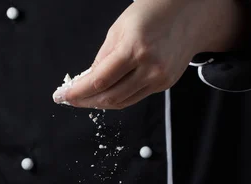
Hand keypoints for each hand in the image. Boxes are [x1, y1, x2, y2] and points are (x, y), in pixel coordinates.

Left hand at [52, 0, 246, 108]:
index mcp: (134, 48)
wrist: (187, 13)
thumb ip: (103, 58)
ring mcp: (159, 78)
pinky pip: (136, 97)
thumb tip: (87, 82)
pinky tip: (106, 94)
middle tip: (70, 100)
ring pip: (123, 102)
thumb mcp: (118, 29)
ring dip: (100, 103)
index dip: (77, 92)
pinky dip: (118, 98)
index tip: (62, 96)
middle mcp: (149, 67)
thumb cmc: (151, 14)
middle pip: (110, 97)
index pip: (98, 81)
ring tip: (84, 99)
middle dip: (85, 101)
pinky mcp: (165, 84)